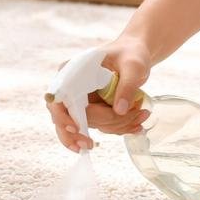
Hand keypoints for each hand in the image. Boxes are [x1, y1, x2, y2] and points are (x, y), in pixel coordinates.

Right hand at [45, 37, 152, 151]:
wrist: (136, 56)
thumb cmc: (131, 54)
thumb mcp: (133, 66)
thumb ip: (127, 86)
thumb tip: (119, 110)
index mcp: (73, 72)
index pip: (58, 99)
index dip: (63, 116)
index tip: (75, 128)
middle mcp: (72, 88)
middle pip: (70, 118)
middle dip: (85, 132)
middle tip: (91, 146)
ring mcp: (82, 101)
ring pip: (89, 126)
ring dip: (115, 127)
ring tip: (141, 118)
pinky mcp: (94, 110)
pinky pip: (102, 126)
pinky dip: (119, 128)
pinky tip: (137, 126)